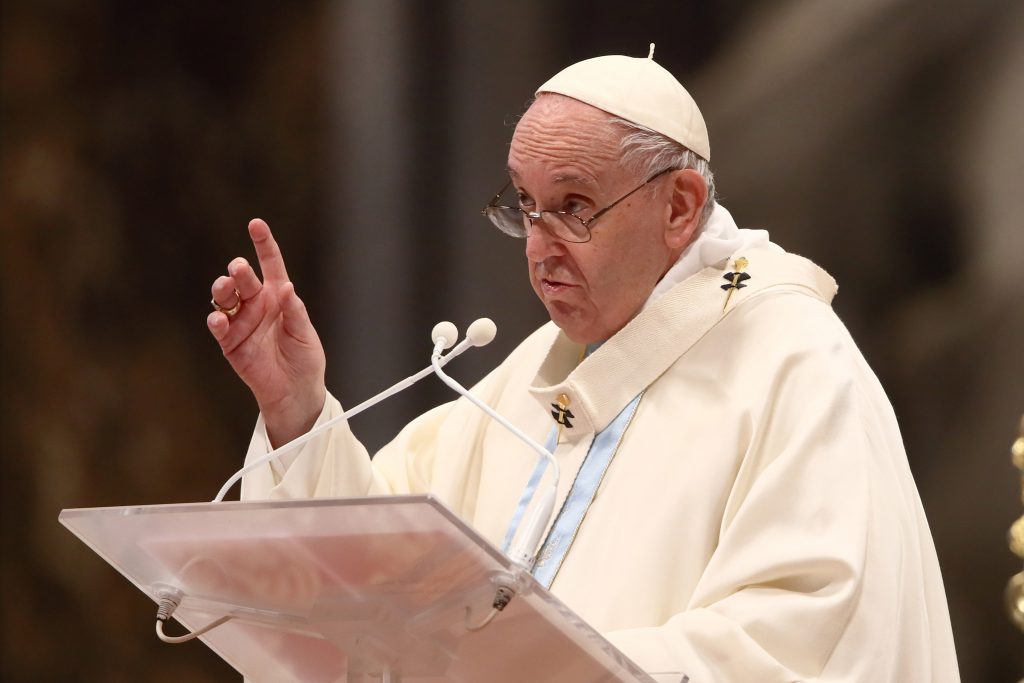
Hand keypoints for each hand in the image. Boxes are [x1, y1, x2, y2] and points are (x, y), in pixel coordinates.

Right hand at [207, 218, 326, 446]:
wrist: (296, 391)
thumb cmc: (305, 358)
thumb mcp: (305, 333)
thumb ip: (295, 311)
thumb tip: (286, 288)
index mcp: (278, 296)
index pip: (270, 264)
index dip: (263, 244)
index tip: (256, 224)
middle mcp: (257, 304)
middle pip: (244, 280)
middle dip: (238, 271)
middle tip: (238, 268)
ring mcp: (241, 322)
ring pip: (226, 298)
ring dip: (223, 290)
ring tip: (225, 287)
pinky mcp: (230, 342)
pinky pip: (219, 327)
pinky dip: (217, 320)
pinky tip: (219, 318)